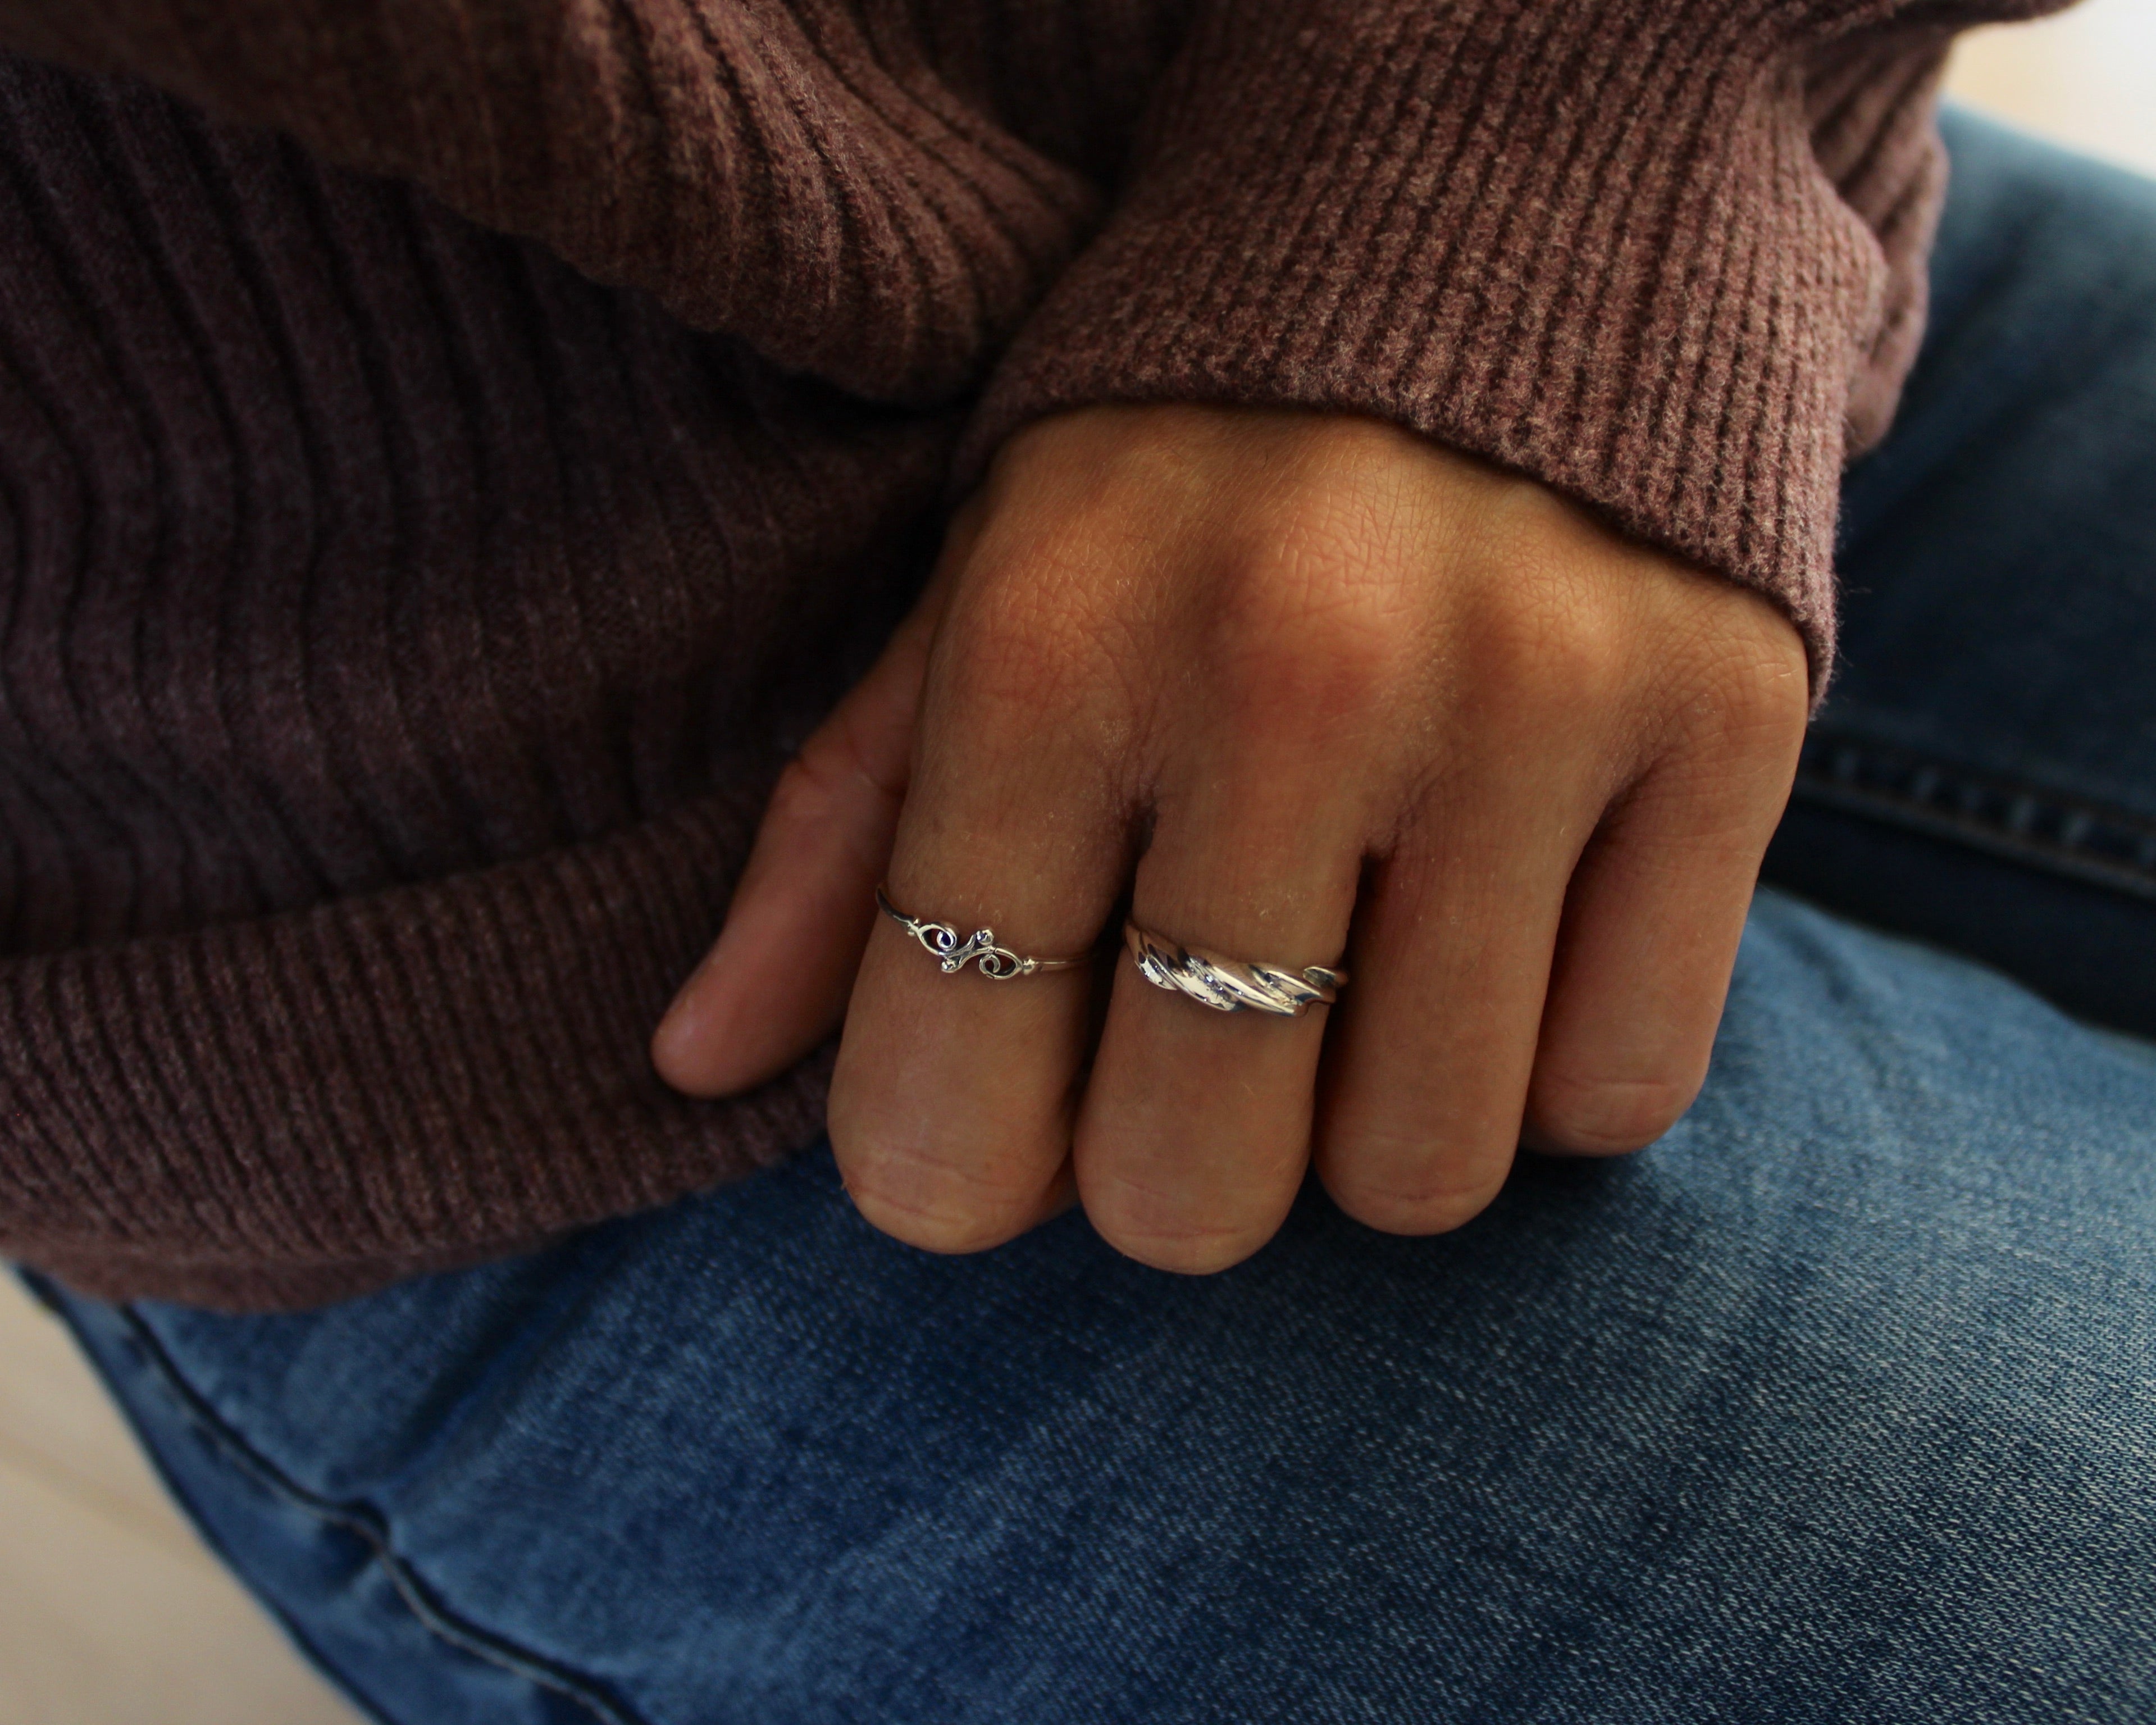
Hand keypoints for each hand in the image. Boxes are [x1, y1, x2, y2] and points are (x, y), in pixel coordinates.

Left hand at [653, 405, 1808, 1270]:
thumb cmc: (1182, 455)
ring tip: (1359, 980)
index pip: (951, 1084)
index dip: (948, 1173)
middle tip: (1189, 1052)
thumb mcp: (975, 592)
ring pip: (1420, 1172)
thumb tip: (697, 1063)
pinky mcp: (1724, 718)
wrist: (1488, 210)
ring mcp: (1533, 699)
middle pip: (1192, 1185)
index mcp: (1051, 643)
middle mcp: (1293, 673)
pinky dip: (1544, 1074)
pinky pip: (1615, 1090)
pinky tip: (1506, 945)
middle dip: (1168, 1171)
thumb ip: (839, 839)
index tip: (986, 1140)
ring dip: (1363, 1132)